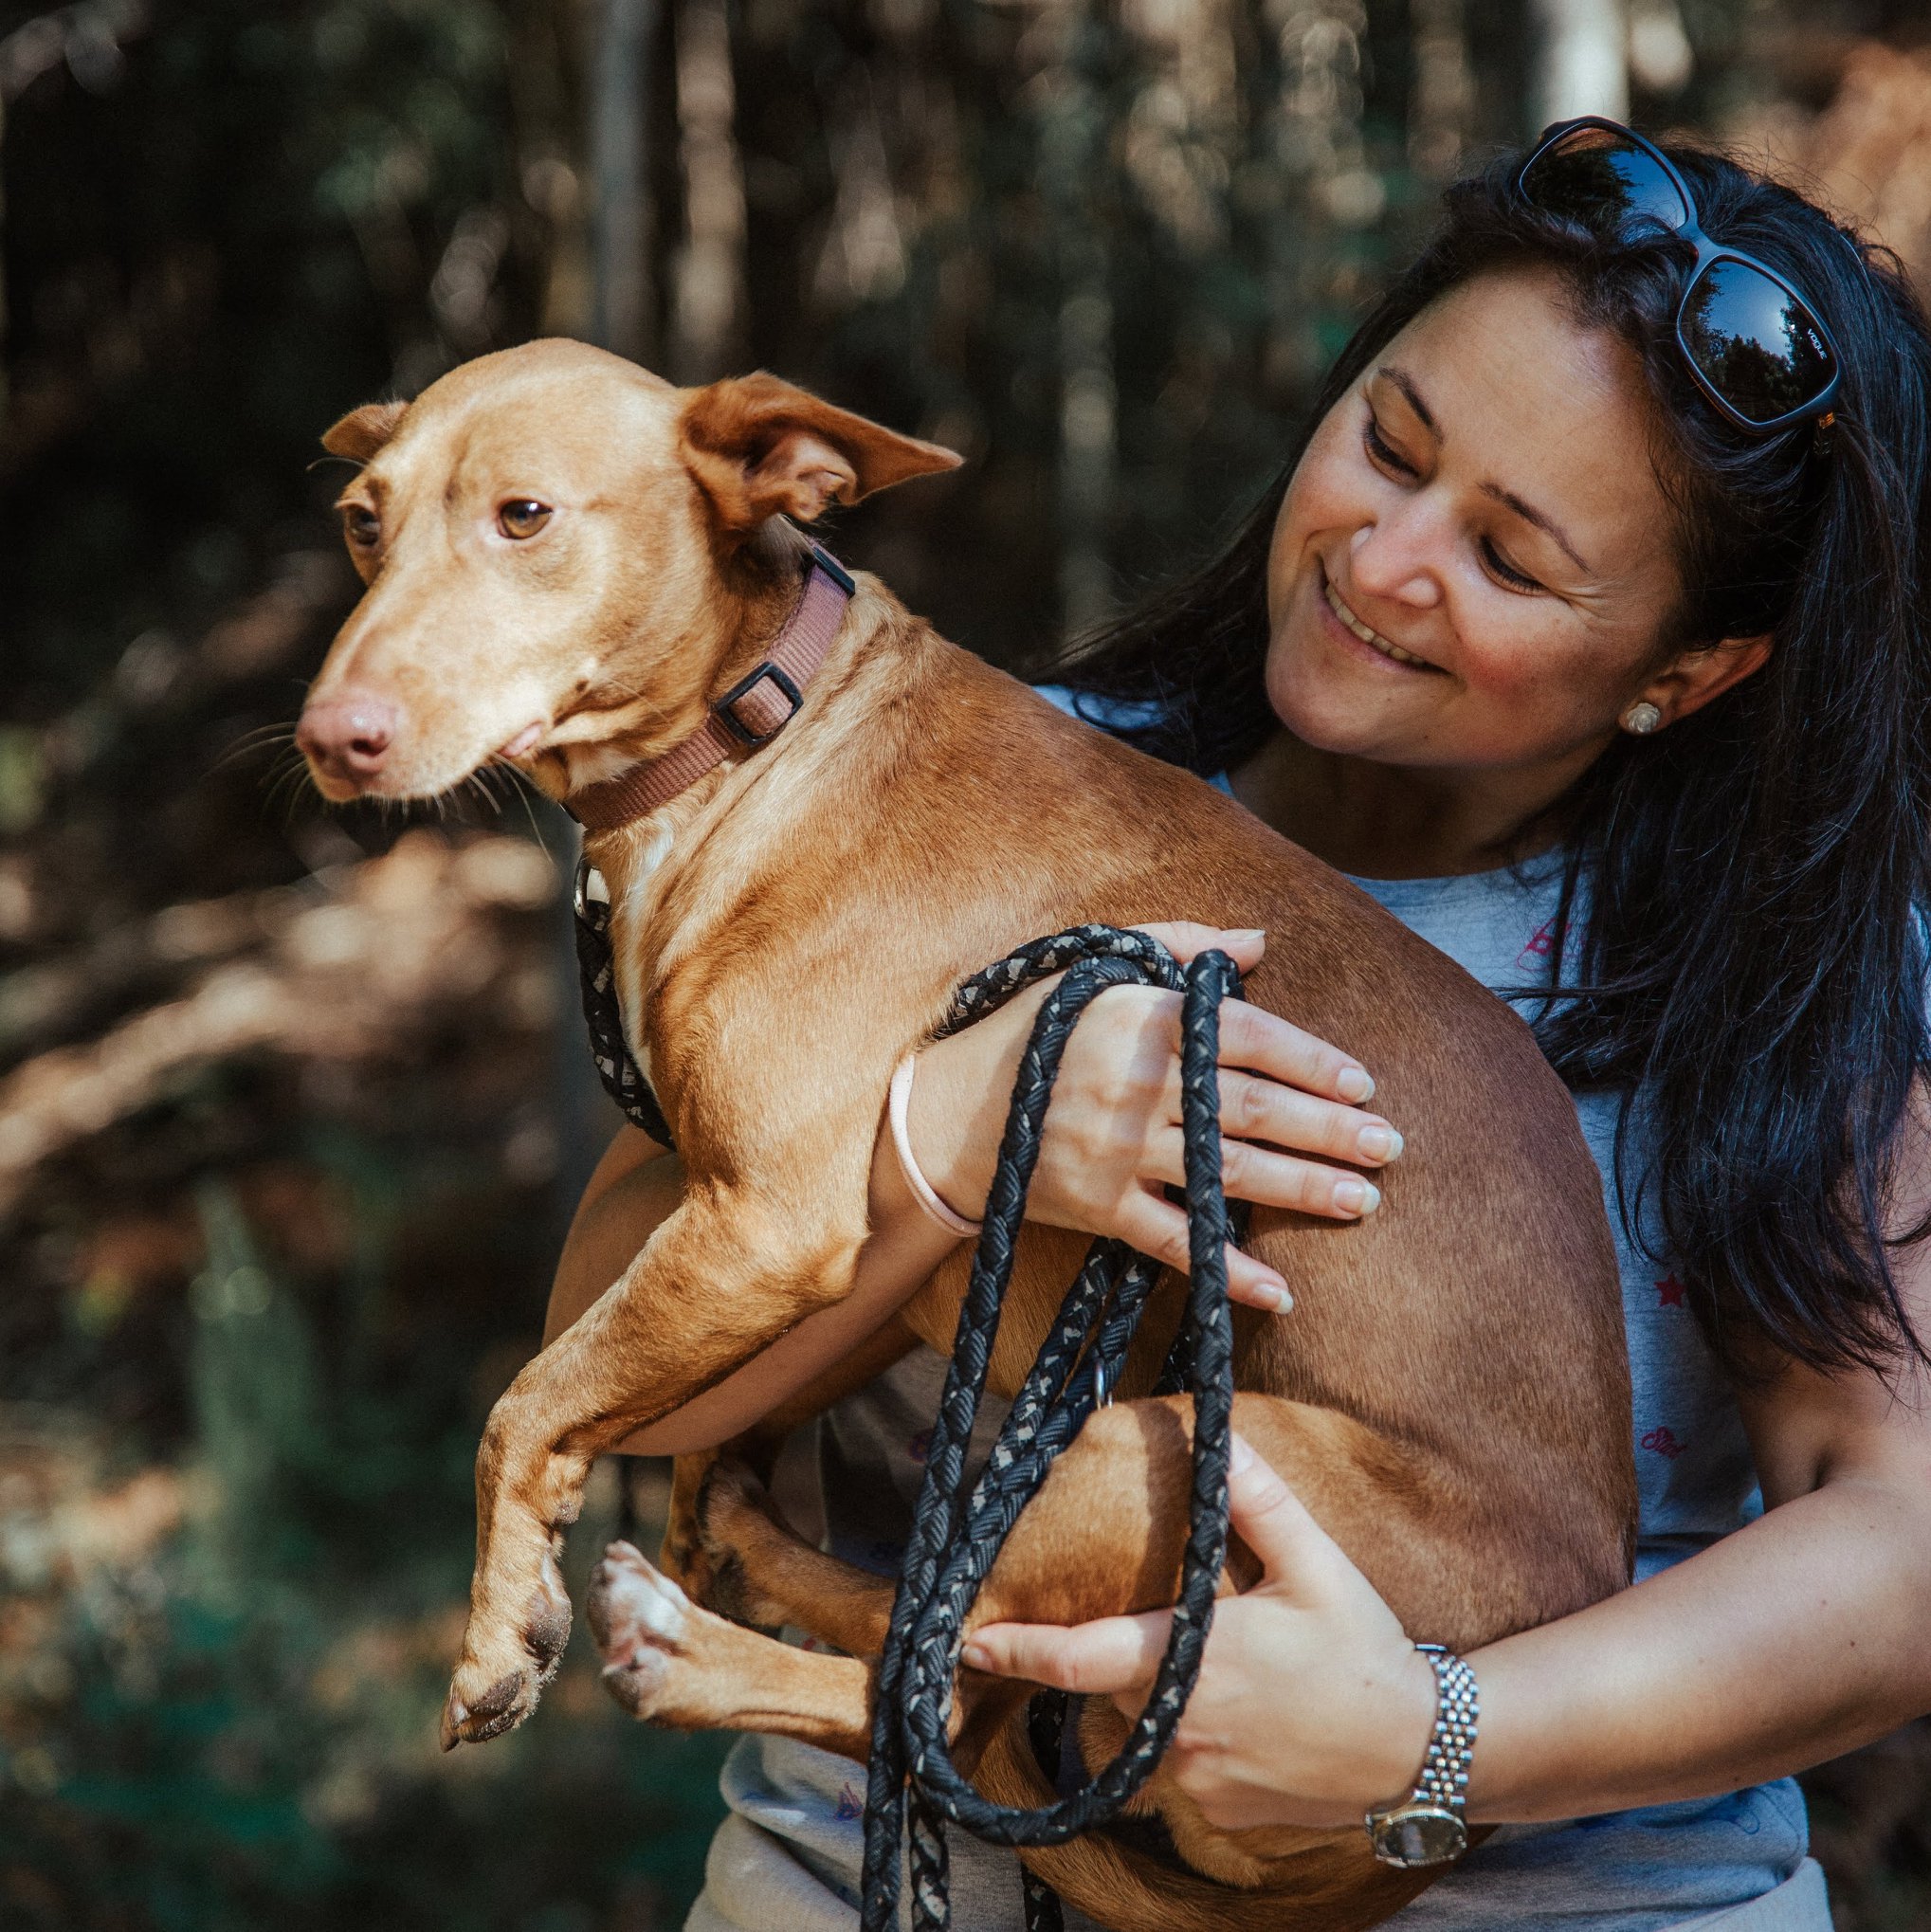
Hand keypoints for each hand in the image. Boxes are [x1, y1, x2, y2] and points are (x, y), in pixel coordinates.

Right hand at [906, 924, 1401, 1310]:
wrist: (944, 1111)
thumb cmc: (1030, 1029)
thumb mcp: (1095, 968)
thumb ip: (1179, 946)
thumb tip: (1259, 941)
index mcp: (1140, 1018)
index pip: (1247, 1035)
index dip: (1311, 1059)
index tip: (1361, 1082)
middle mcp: (1135, 1084)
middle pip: (1252, 1108)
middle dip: (1328, 1130)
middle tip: (1388, 1146)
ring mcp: (1116, 1150)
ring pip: (1227, 1173)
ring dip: (1302, 1190)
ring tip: (1363, 1201)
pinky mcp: (1097, 1205)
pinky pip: (1174, 1241)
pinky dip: (1226, 1268)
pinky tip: (1280, 1290)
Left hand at [961, 1434, 1438, 1830]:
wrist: (1419, 1753)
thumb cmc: (1365, 1652)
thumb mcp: (1316, 1565)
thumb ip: (1258, 1503)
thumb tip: (1218, 1435)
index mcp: (1193, 1660)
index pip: (1080, 1658)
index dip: (1019, 1650)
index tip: (969, 1642)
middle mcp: (1181, 1728)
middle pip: (1120, 1683)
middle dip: (1137, 1653)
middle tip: (1205, 1629)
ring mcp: (1198, 1779)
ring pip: (1148, 1729)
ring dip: (1169, 1697)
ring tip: (1244, 1677)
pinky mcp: (1221, 1814)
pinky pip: (1183, 1769)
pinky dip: (1201, 1740)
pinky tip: (1259, 1720)